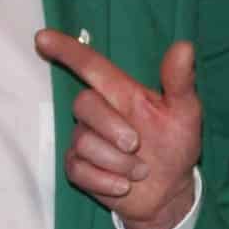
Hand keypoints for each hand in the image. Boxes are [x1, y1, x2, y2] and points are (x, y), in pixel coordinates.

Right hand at [34, 33, 200, 228]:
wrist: (170, 190)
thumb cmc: (176, 144)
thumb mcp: (185, 113)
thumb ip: (180, 81)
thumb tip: (184, 46)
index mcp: (122, 93)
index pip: (90, 65)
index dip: (67, 50)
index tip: (42, 38)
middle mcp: (100, 112)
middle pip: (84, 104)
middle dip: (111, 127)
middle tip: (137, 145)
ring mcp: (86, 139)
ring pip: (83, 142)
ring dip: (117, 162)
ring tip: (140, 170)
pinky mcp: (78, 167)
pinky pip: (78, 170)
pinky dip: (105, 181)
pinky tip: (124, 185)